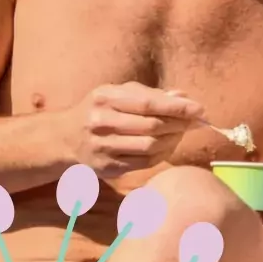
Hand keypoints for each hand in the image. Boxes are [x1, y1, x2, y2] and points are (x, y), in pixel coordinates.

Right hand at [64, 83, 205, 177]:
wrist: (64, 139)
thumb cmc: (98, 110)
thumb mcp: (116, 93)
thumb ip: (148, 94)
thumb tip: (182, 95)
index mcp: (104, 99)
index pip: (147, 103)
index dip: (176, 107)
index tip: (199, 109)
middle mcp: (101, 123)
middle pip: (152, 126)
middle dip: (180, 124)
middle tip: (196, 121)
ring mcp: (104, 148)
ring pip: (150, 146)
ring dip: (173, 140)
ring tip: (182, 133)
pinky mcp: (108, 168)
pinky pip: (145, 162)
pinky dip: (163, 154)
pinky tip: (168, 146)